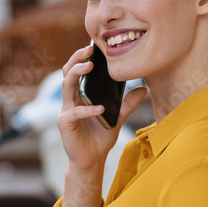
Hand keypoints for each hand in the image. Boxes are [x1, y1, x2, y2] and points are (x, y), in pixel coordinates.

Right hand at [56, 44, 147, 171]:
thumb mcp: (118, 118)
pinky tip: (100, 109)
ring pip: (66, 86)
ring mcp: (66, 111)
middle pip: (68, 72)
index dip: (82, 57)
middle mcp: (71, 100)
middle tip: (89, 49)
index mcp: (81, 95)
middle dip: (77, 58)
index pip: (77, 71)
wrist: (92, 160)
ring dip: (77, 73)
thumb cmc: (100, 138)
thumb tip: (143, 89)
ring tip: (89, 66)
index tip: (94, 46)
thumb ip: (127, 104)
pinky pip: (74, 113)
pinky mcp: (65, 124)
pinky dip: (87, 109)